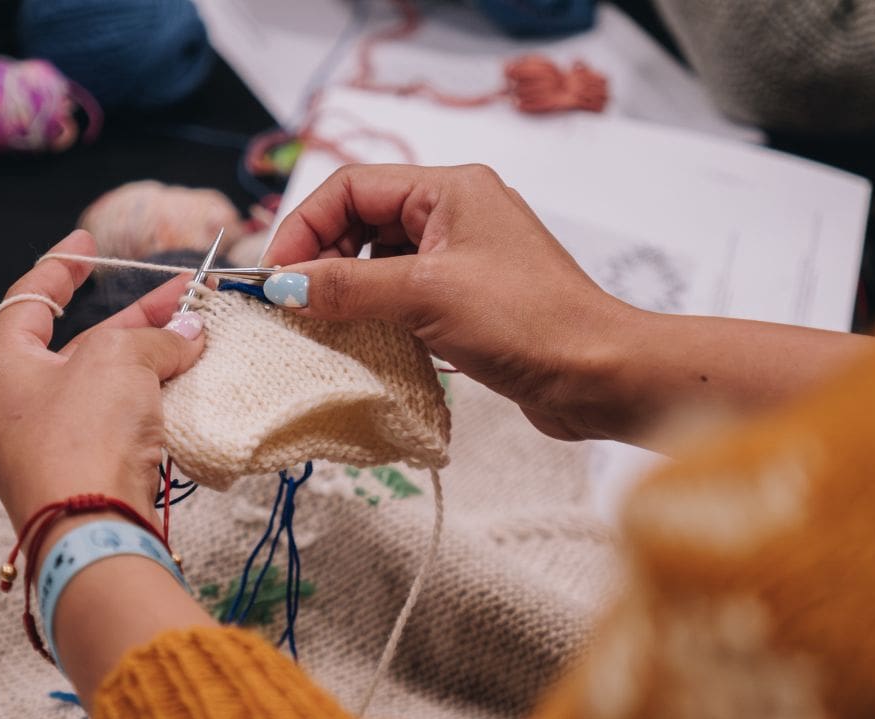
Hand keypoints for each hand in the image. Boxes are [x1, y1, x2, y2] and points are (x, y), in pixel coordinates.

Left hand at [0, 230, 204, 531]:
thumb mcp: (120, 361)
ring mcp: (39, 449)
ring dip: (145, 363)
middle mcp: (10, 408)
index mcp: (0, 368)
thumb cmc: (85, 439)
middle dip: (132, 321)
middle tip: (179, 298)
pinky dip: (142, 405)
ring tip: (194, 342)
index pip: (27, 300)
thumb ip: (154, 337)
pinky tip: (183, 393)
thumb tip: (188, 332)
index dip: (61, 267)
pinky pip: (108, 428)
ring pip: (97, 389)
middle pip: (75, 347)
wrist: (91, 535)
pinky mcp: (72, 480)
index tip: (88, 244)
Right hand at [263, 163, 631, 440]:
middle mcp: (455, 213)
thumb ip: (348, 286)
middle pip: (361, 219)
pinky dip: (373, 312)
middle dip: (321, 257)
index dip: (305, 225)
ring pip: (378, 259)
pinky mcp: (466, 298)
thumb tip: (283, 286)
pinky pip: (401, 293)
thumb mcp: (426, 296)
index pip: (352, 186)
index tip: (276, 275)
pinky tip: (358, 339)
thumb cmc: (527, 322)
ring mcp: (462, 257)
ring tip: (321, 324)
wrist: (599, 376)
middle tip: (293, 303)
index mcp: (450, 189)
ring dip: (345, 287)